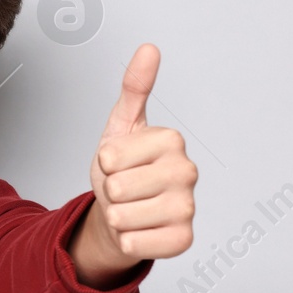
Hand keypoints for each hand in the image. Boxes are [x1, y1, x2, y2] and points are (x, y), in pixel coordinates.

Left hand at [84, 43, 196, 265]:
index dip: (104, 163)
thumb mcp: (121, 127)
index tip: (119, 163)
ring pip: (121, 217)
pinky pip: (133, 244)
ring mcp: (188, 208)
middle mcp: (187, 172)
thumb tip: (149, 48)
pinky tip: (140, 230)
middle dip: (110, 192)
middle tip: (124, 189)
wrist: (127, 212)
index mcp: (172, 140)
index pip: (108, 157)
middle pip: (116, 188)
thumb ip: (134, 88)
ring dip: (117, 216)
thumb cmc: (124, 170)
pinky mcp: (183, 240)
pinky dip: (127, 240)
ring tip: (131, 208)